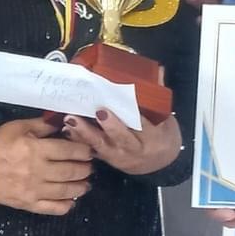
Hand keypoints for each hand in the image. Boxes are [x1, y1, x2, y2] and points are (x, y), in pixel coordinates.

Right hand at [0, 118, 92, 214]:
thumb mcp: (19, 127)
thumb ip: (42, 125)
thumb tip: (64, 122)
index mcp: (37, 149)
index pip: (69, 150)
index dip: (84, 151)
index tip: (89, 151)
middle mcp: (38, 171)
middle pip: (71, 171)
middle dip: (85, 169)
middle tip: (89, 167)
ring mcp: (34, 190)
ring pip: (65, 191)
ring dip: (80, 187)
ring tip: (85, 184)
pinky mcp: (28, 204)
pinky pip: (52, 208)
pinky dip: (65, 206)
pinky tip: (71, 202)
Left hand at [62, 107, 180, 176]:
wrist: (159, 164)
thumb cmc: (162, 137)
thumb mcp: (167, 120)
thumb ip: (158, 97)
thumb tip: (158, 71)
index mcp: (154, 139)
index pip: (145, 127)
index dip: (135, 116)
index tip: (125, 102)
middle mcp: (135, 150)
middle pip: (121, 138)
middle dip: (110, 126)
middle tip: (99, 110)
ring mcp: (119, 157)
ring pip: (101, 146)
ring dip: (85, 132)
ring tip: (72, 118)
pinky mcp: (106, 160)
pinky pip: (91, 151)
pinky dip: (78, 140)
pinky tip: (67, 129)